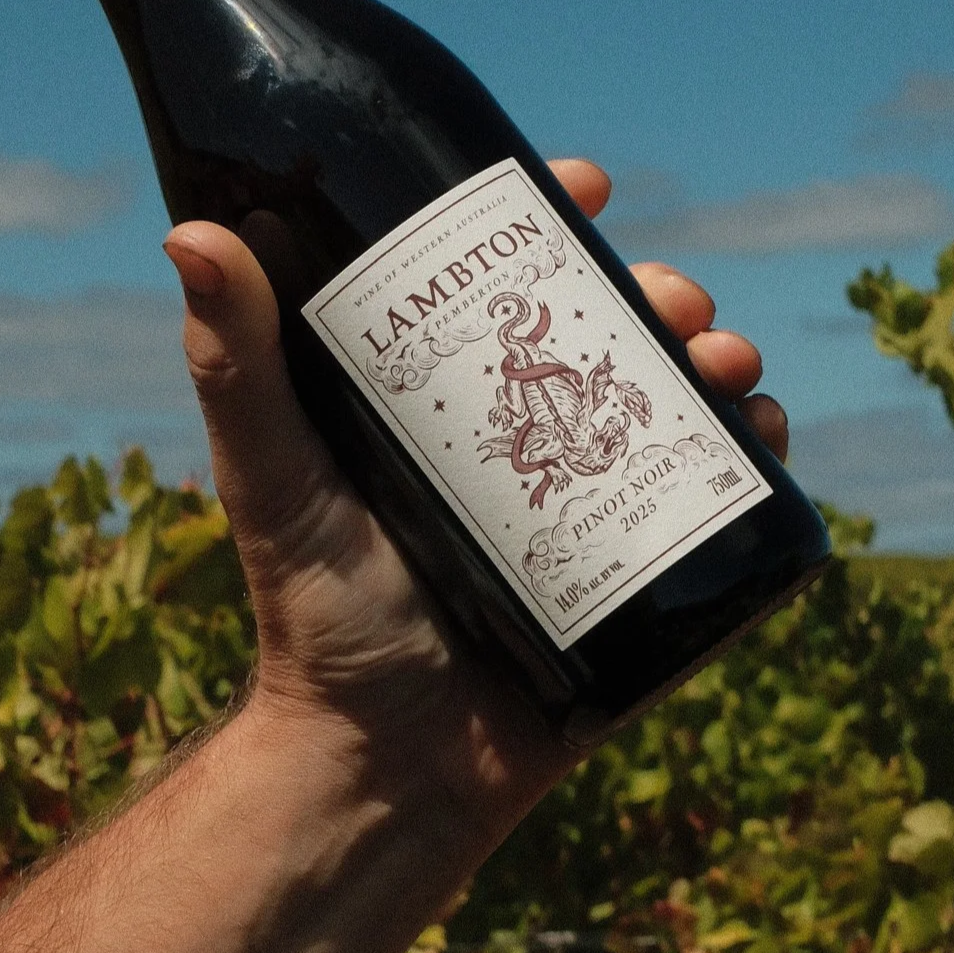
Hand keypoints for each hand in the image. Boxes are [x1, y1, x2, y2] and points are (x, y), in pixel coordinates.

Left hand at [164, 161, 787, 837]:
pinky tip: (764, 432)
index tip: (588, 185)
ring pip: (672, 397)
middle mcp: (523, 435)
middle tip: (674, 294)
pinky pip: (714, 497)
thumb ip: (234, 367)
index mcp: (443, 396)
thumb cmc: (316, 619)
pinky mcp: (640, 574)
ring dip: (718, 356)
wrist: (389, 767)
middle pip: (609, 327)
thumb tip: (189, 233)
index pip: (505, 282)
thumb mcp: (275, 474)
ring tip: (728, 359)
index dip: (552, 219)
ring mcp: (588, 501)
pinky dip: (755, 450)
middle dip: (660, 289)